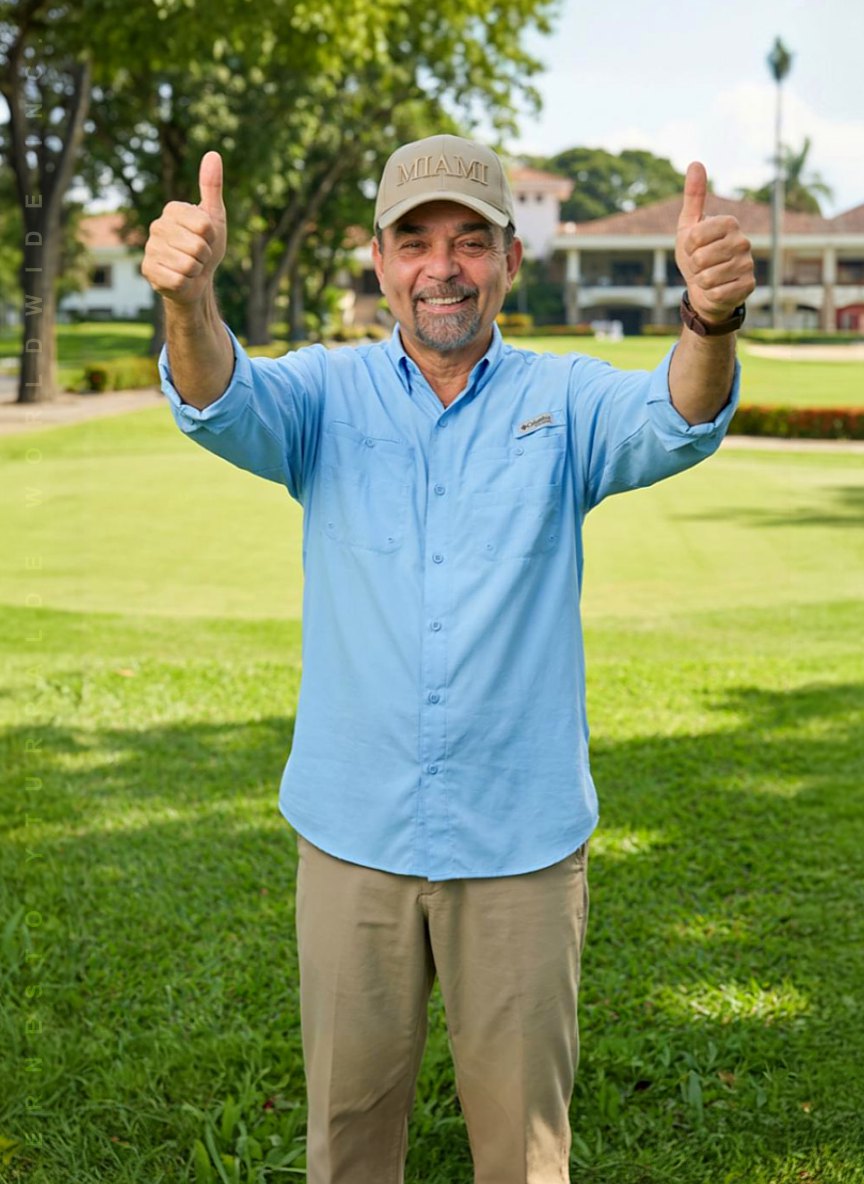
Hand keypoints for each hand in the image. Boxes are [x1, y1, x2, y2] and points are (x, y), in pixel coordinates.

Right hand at [142, 151, 226, 305]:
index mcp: (172, 210)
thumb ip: (212, 187)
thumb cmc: (206, 246)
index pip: (204, 225)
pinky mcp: (148, 271)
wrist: (197, 279)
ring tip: (190, 266)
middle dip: (205, 256)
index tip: (206, 237)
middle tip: (198, 255)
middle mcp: (157, 226)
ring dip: (195, 270)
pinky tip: (180, 278)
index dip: (212, 237)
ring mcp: (150, 249)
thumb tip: (213, 154)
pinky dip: (185, 283)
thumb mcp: (214, 217)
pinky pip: (177, 280)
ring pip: (188, 265)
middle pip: (198, 246)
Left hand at [675, 162, 754, 323]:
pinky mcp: (748, 286)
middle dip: (693, 266)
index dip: (686, 247)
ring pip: (708, 277)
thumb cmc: (696, 254)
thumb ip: (693, 196)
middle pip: (700, 258)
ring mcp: (748, 264)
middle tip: (701, 265)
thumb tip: (696, 162)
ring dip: (701, 281)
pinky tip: (718, 289)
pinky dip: (711, 294)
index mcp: (729, 223)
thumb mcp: (689, 226)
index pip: (694, 237)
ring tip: (708, 276)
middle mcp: (743, 241)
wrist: (705, 288)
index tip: (693, 247)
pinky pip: (718, 293)